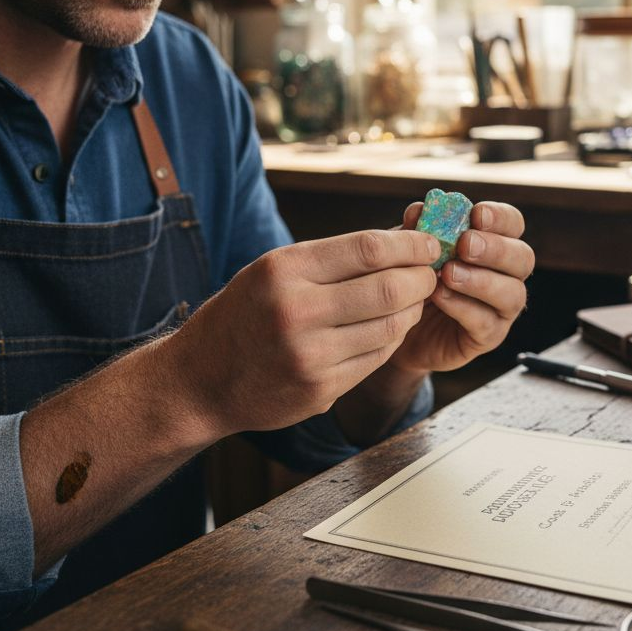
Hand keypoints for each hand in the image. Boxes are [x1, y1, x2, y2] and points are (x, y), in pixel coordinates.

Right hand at [164, 229, 440, 437]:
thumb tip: (402, 240)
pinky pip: (377, 358)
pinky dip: (392, 339)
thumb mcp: (273, 271)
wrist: (201, 381)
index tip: (429, 243)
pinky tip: (390, 328)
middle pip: (389, 288)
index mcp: (283, 270)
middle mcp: (296, 311)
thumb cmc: (244, 314)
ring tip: (411, 300)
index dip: (410, 244)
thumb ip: (333, 258)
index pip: (369, 249)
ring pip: (391, 326)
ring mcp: (310, 355)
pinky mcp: (321, 390)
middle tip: (430, 274)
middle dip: (422, 278)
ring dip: (412, 310)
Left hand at [389, 201, 533, 374]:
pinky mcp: (488, 337)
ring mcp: (502, 309)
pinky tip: (440, 296)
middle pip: (523, 257)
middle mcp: (507, 275)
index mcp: (495, 244)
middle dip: (496, 249)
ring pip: (512, 293)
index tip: (476, 214)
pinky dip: (463, 307)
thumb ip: (417, 231)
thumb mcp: (411, 251)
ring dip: (481, 280)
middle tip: (465, 245)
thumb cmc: (411, 279)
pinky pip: (486, 322)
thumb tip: (419, 210)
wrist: (396, 325)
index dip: (501, 217)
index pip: (513, 224)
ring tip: (448, 273)